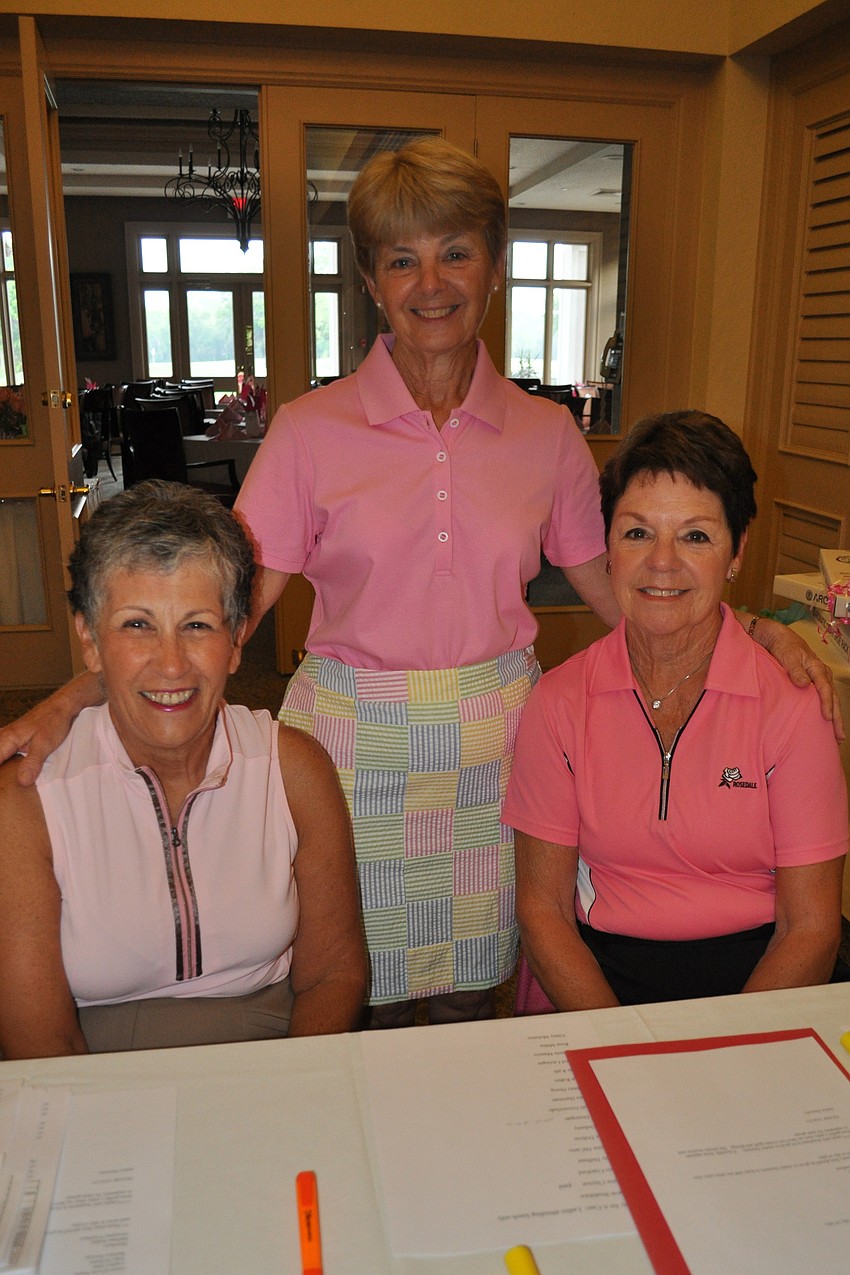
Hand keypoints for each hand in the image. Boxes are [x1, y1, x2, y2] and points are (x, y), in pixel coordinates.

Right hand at [0, 672, 101, 784]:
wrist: (61, 706)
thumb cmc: (54, 722)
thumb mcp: (45, 745)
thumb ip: (32, 763)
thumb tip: (22, 781)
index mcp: (7, 739)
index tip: (2, 789)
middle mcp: (3, 736)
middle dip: (0, 773)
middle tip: (4, 790)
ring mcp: (6, 735)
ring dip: (1, 765)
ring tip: (5, 784)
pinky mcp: (12, 737)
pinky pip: (2, 749)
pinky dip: (3, 759)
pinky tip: (7, 767)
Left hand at [751, 616, 843, 740]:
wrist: (777, 637)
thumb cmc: (783, 646)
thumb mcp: (788, 656)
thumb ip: (795, 670)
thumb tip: (803, 684)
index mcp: (817, 668)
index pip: (824, 689)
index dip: (826, 704)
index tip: (827, 718)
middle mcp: (821, 674)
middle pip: (832, 698)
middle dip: (837, 718)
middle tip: (839, 736)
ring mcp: (818, 678)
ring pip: (830, 700)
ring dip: (834, 718)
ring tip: (837, 736)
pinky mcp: (812, 682)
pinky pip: (823, 698)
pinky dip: (827, 710)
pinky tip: (826, 722)